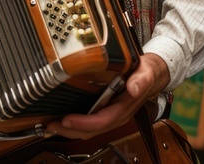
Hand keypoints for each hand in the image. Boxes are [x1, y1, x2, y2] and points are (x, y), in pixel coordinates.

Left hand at [46, 53, 170, 139]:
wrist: (152, 75)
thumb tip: (134, 88)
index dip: (83, 123)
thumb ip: (141, 80)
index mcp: (123, 109)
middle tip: (50, 125)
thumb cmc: (147, 73)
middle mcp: (116, 116)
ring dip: (69, 130)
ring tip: (51, 125)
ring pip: (88, 130)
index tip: (67, 120)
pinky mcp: (104, 112)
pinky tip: (61, 121)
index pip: (101, 121)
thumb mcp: (146, 72)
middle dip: (70, 130)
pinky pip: (88, 123)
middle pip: (91, 130)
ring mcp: (110, 116)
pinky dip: (74, 125)